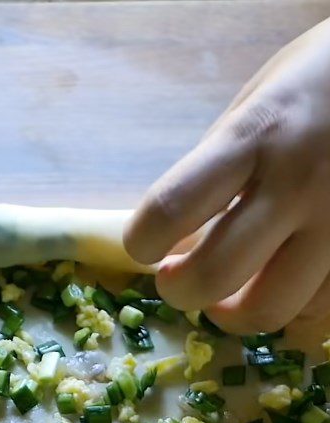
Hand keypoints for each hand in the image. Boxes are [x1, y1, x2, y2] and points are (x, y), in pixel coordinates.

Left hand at [124, 19, 329, 333]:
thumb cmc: (327, 78)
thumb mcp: (260, 100)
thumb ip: (218, 167)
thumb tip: (178, 243)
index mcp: (257, 134)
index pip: (170, 208)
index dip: (141, 242)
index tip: (145, 246)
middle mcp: (301, 182)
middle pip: (214, 277)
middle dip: (180, 291)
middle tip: (180, 279)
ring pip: (271, 310)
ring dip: (235, 314)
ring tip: (234, 293)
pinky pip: (320, 311)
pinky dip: (292, 311)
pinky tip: (287, 287)